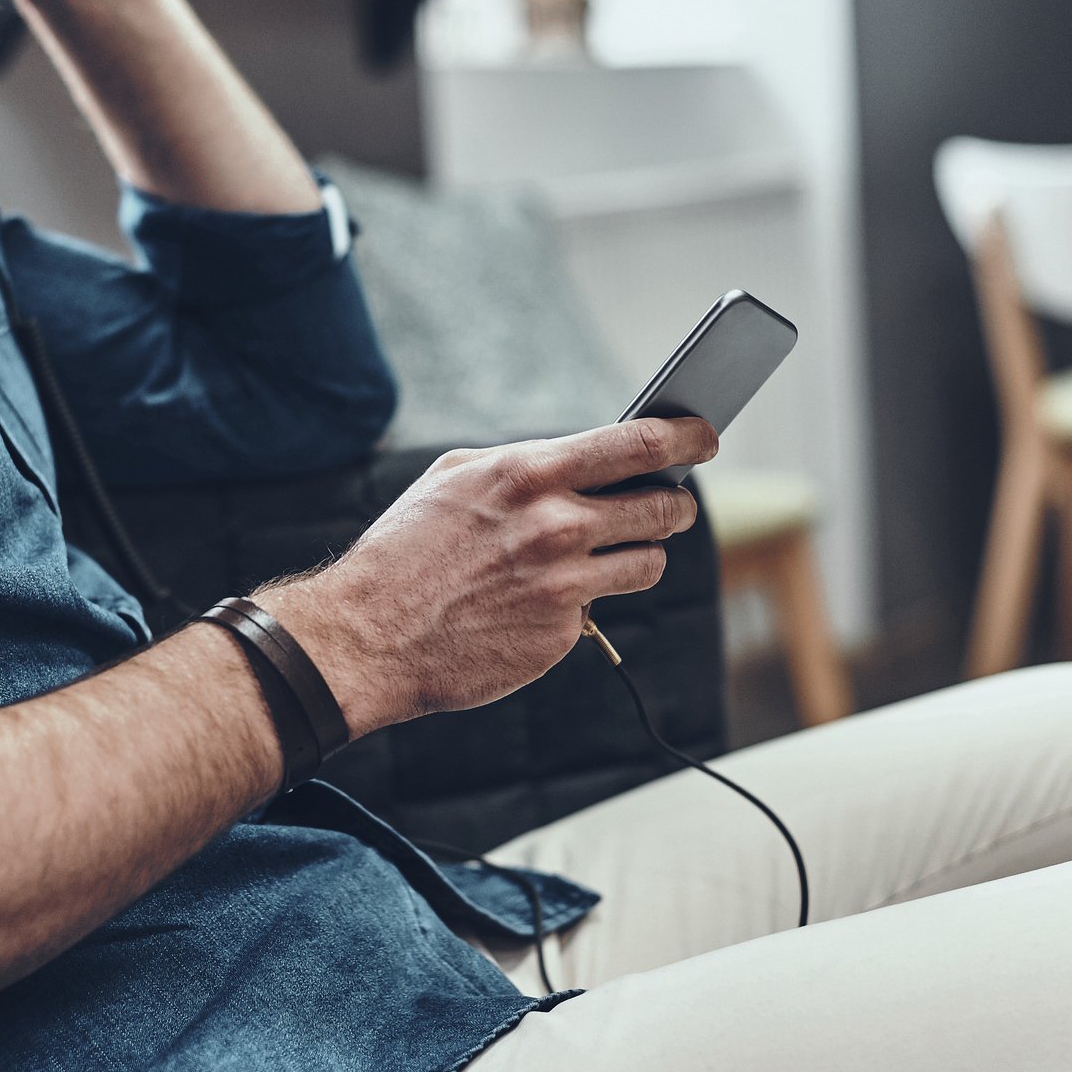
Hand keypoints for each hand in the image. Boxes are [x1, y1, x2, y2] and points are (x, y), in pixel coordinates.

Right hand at [260, 419, 717, 737]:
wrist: (368, 637)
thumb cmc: (405, 551)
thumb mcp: (456, 480)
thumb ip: (523, 464)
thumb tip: (581, 458)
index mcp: (529, 474)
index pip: (637, 444)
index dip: (686, 436)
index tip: (704, 434)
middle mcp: (556, 526)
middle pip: (662, 506)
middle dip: (676, 504)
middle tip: (674, 504)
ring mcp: (563, 584)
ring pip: (647, 561)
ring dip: (643, 554)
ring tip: (616, 553)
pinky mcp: (561, 634)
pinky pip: (601, 609)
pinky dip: (586, 601)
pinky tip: (546, 599)